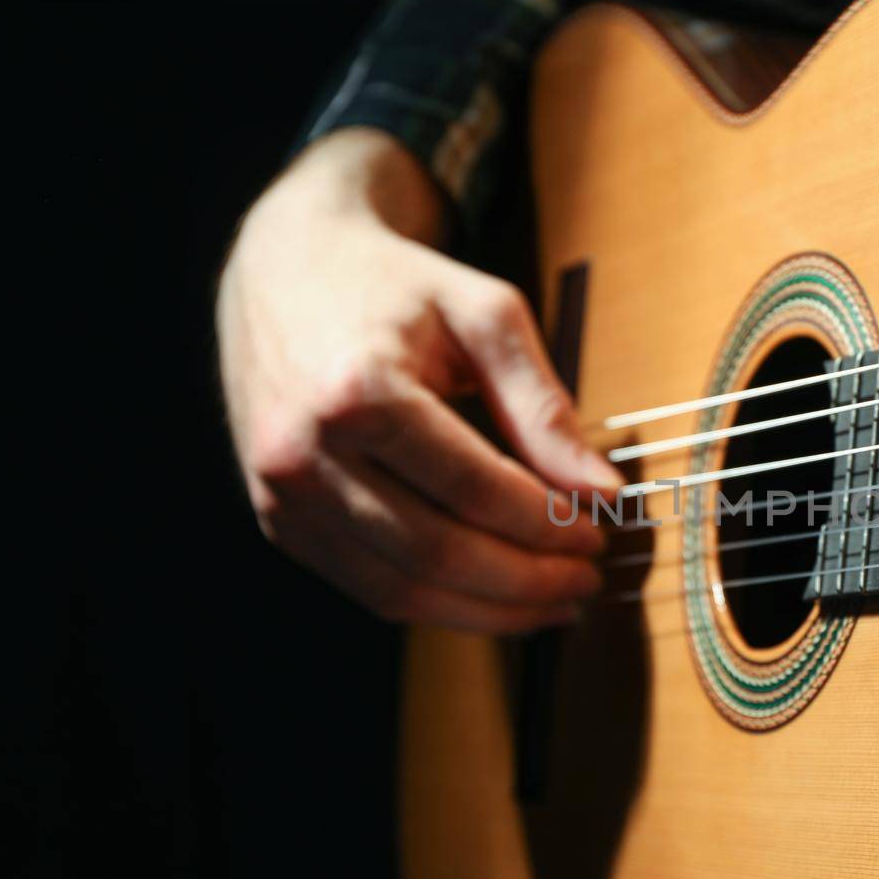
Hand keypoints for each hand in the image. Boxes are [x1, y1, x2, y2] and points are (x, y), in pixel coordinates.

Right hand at [218, 128, 620, 631]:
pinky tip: (493, 598)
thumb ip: (543, 404)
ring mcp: (281, 493)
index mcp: (358, 390)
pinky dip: (439, 605)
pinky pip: (367, 588)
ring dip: (488, 610)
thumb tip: (600, 489)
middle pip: (436, 553)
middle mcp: (304, 451)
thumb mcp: (484, 314)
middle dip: (526, 580)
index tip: (597, 533)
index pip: (474, 489)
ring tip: (552, 601)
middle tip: (584, 580)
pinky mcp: (278, 519)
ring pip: (401, 590)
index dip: (545, 525)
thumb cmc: (392, 284)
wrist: (286, 267)